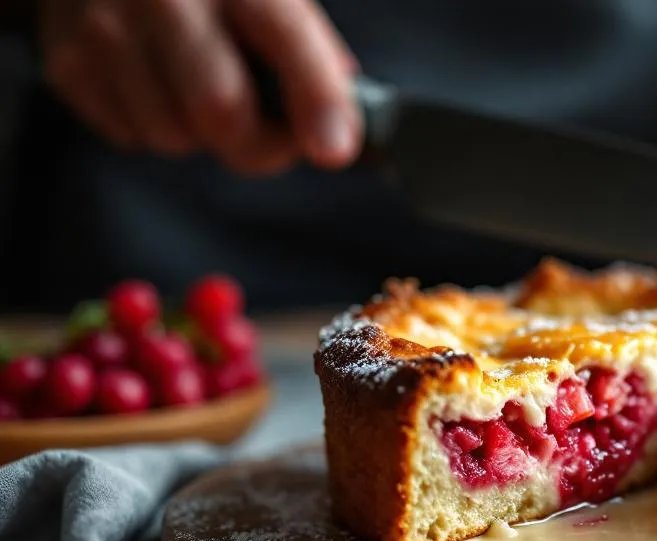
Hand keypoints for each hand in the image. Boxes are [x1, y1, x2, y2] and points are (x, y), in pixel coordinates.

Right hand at [38, 0, 361, 173]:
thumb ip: (308, 50)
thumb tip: (340, 122)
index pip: (282, 34)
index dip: (315, 96)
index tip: (334, 148)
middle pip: (220, 109)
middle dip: (258, 142)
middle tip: (275, 133)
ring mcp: (106, 27)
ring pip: (174, 136)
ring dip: (201, 134)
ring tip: (200, 88)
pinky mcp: (68, 61)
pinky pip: (132, 136)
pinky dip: (155, 125)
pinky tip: (157, 83)